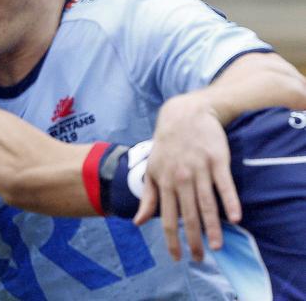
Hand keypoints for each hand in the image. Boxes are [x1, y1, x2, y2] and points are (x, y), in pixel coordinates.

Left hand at [134, 92, 240, 261]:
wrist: (184, 114)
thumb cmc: (166, 145)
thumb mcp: (152, 169)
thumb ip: (148, 197)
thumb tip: (138, 221)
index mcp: (164, 182)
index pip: (166, 217)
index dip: (171, 239)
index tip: (177, 257)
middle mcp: (181, 178)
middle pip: (188, 215)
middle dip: (193, 240)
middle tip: (200, 259)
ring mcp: (199, 169)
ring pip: (207, 203)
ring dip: (212, 227)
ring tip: (217, 247)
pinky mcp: (217, 160)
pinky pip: (225, 184)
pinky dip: (230, 201)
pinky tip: (235, 218)